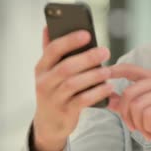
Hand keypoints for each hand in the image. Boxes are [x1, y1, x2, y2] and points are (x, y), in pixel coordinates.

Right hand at [31, 27, 113, 150]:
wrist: (48, 123)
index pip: (52, 50)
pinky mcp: (65, 112)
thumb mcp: (48, 71)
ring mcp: (53, 98)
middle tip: (105, 51)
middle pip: (66, 67)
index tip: (87, 34)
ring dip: (94, 75)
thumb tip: (48, 26)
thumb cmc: (53, 90)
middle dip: (87, 58)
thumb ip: (51, 50)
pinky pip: (82, 100)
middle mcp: (44, 82)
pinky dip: (97, 93)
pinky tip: (108, 87)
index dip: (70, 40)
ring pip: (74, 84)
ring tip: (108, 71)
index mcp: (41, 67)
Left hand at [108, 64, 150, 150]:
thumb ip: (125, 103)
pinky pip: (148, 114)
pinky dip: (146, 127)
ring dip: (137, 123)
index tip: (103, 73)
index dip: (115, 70)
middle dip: (126, 114)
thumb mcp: (142, 113)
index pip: (131, 69)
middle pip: (129, 92)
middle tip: (132, 126)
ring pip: (137, 105)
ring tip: (146, 130)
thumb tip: (106, 97)